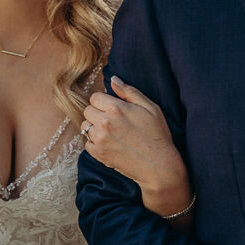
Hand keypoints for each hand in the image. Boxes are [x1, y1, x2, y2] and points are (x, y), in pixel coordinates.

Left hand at [83, 76, 191, 216]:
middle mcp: (104, 123)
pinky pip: (87, 143)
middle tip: (114, 121)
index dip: (104, 101)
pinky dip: (95, 143)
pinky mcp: (98, 154)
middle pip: (88, 111)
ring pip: (86, 127)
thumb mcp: (150, 107)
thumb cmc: (157, 135)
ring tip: (112, 133)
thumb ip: (129, 91)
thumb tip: (113, 79)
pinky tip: (110, 144)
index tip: (114, 108)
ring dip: (96, 128)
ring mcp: (100, 140)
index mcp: (116, 108)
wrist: (158, 165)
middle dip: (98, 113)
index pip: (94, 97)